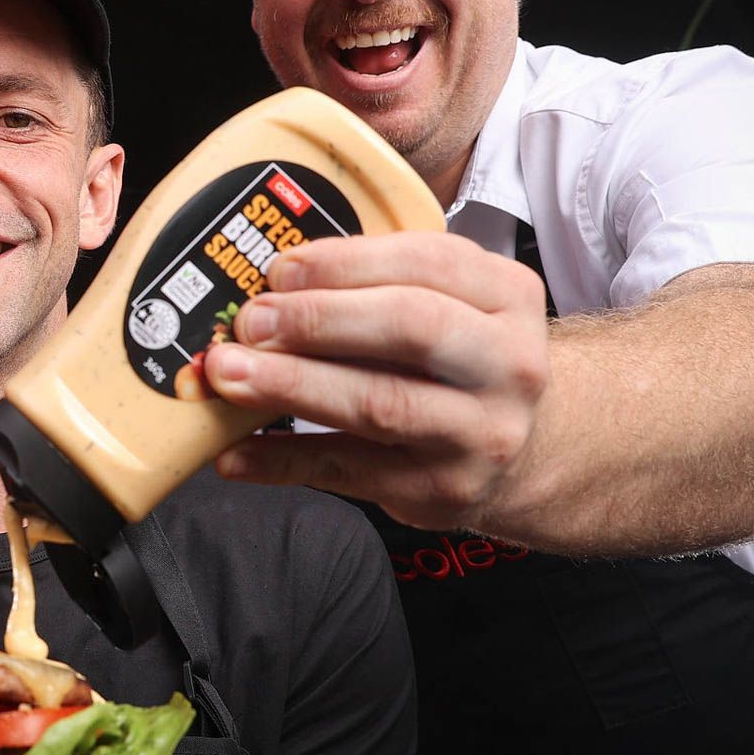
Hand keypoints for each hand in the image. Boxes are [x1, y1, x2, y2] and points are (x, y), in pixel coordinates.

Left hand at [204, 231, 549, 531]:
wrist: (524, 449)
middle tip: (250, 322)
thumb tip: (270, 286)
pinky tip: (234, 451)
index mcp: (507, 296)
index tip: (280, 270)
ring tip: (228, 375)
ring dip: (293, 387)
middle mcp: (508, 365)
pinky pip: (348, 471)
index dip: (344, 264)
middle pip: (410, 328)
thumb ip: (377, 284)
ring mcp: (480, 434)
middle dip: (318, 320)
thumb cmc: (459, 359)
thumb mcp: (449, 303)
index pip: (427, 264)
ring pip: (380, 403)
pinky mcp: (441, 490)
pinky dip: (282, 461)